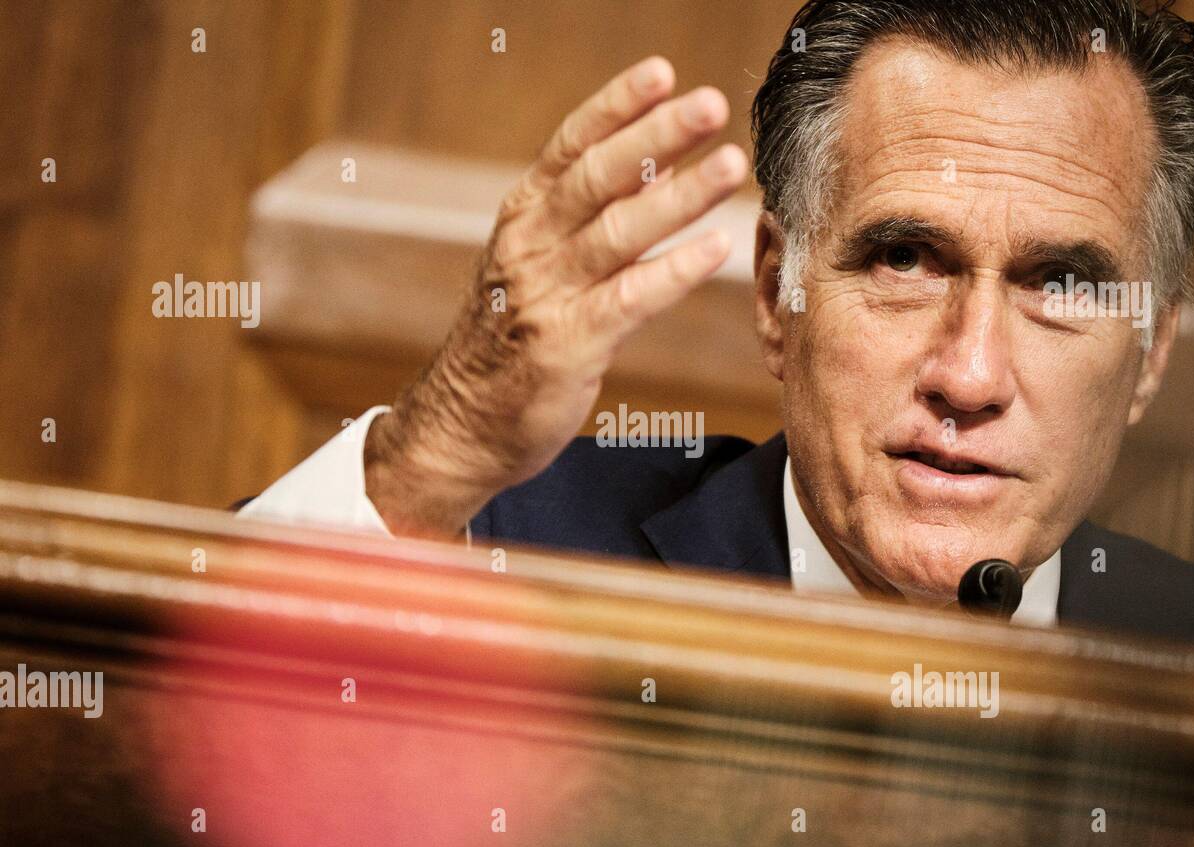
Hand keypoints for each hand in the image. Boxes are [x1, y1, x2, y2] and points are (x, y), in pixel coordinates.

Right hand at [365, 56, 748, 536]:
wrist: (461, 425)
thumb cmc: (507, 343)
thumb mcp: (535, 266)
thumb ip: (587, 220)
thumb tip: (654, 166)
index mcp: (522, 218)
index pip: (571, 146)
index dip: (617, 106)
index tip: (662, 72)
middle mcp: (529, 245)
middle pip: (598, 177)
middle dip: (656, 135)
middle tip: (710, 104)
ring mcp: (546, 294)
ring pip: (618, 231)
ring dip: (678, 195)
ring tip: (731, 166)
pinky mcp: (567, 344)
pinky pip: (630, 299)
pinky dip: (675, 271)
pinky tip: (715, 247)